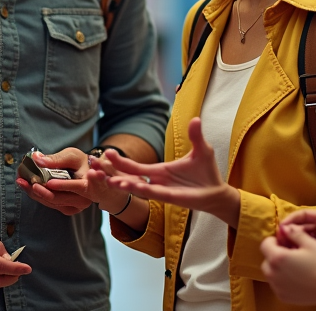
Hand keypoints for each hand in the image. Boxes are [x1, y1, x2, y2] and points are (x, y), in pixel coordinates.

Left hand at [16, 148, 96, 215]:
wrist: (87, 172)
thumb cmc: (81, 162)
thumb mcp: (71, 155)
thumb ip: (56, 158)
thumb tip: (37, 158)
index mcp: (87, 186)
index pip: (73, 187)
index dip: (59, 185)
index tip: (43, 182)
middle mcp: (82, 200)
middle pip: (57, 198)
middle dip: (37, 190)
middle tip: (22, 180)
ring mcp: (74, 207)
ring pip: (51, 202)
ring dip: (34, 193)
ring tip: (21, 182)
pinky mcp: (67, 209)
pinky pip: (50, 204)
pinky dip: (38, 196)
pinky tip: (28, 187)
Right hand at [104, 117, 238, 223]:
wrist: (218, 191)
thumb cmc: (207, 172)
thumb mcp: (201, 150)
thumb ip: (195, 135)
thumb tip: (196, 118)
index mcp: (160, 170)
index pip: (135, 167)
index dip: (121, 162)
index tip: (107, 152)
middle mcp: (157, 181)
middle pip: (131, 176)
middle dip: (115, 171)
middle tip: (97, 165)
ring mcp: (163, 190)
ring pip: (138, 187)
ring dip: (124, 183)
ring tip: (109, 180)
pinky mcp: (171, 197)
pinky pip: (152, 193)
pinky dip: (140, 189)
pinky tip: (129, 185)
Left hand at [260, 225, 315, 305]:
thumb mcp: (310, 243)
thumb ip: (294, 232)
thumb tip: (284, 227)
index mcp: (277, 258)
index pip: (265, 244)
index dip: (274, 241)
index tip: (285, 242)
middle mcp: (273, 274)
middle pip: (266, 260)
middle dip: (275, 255)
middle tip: (291, 254)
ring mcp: (277, 287)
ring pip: (270, 273)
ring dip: (278, 268)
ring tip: (295, 266)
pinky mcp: (283, 297)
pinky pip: (277, 285)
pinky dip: (282, 280)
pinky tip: (297, 277)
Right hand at [278, 210, 315, 276]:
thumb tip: (313, 248)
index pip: (305, 215)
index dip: (291, 220)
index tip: (281, 228)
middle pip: (300, 228)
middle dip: (288, 234)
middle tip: (279, 243)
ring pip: (302, 241)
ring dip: (292, 245)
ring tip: (285, 253)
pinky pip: (308, 253)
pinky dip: (300, 256)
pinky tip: (295, 261)